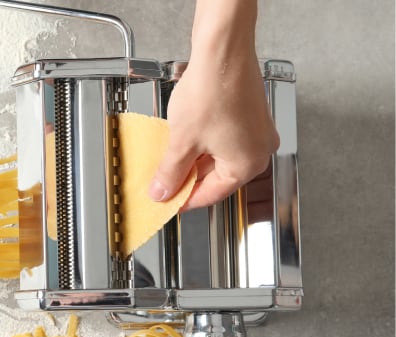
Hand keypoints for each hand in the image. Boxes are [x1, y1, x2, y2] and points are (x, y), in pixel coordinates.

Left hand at [149, 56, 278, 210]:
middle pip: (217, 175)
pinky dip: (202, 141)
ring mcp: (256, 130)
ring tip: (168, 157)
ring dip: (193, 158)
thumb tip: (162, 192)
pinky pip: (223, 137)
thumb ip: (171, 171)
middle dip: (187, 177)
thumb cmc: (212, 91)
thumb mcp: (182, 141)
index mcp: (248, 164)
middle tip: (162, 180)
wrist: (223, 51)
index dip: (184, 199)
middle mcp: (258, 149)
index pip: (211, 194)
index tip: (166, 202)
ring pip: (219, 155)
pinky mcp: (249, 113)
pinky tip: (183, 136)